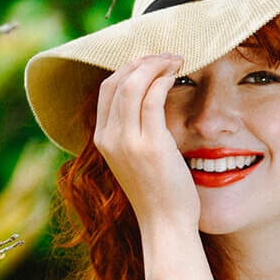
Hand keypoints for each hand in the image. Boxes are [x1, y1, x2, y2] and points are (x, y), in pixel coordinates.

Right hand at [94, 53, 199, 231]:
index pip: (107, 89)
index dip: (128, 68)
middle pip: (117, 81)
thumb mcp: (137, 159)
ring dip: (155, 64)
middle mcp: (109, 138)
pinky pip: (152, 97)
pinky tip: (177, 73)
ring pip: (133, 84)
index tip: (151, 62)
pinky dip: (164, 78)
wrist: (165, 223)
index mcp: (103, 140)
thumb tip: (151, 102)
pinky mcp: (149, 144)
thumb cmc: (159, 193)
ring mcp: (127, 141)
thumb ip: (136, 132)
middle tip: (167, 56)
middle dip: (143, 61)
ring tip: (176, 59)